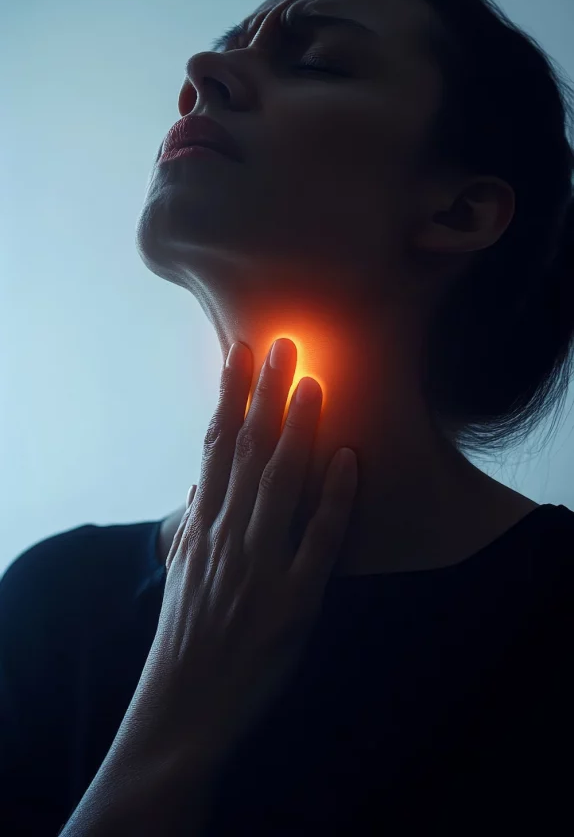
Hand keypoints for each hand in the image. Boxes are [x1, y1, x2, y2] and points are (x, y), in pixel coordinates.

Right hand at [132, 337, 356, 769]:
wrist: (187, 704)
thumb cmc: (187, 633)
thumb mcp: (180, 570)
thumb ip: (191, 522)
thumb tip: (200, 483)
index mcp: (202, 524)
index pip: (216, 444)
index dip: (229, 394)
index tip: (240, 350)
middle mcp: (228, 534)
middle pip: (249, 450)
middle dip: (266, 392)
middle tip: (284, 342)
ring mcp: (261, 564)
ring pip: (281, 484)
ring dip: (297, 430)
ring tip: (312, 381)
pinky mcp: (294, 600)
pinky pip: (318, 542)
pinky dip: (335, 500)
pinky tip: (348, 460)